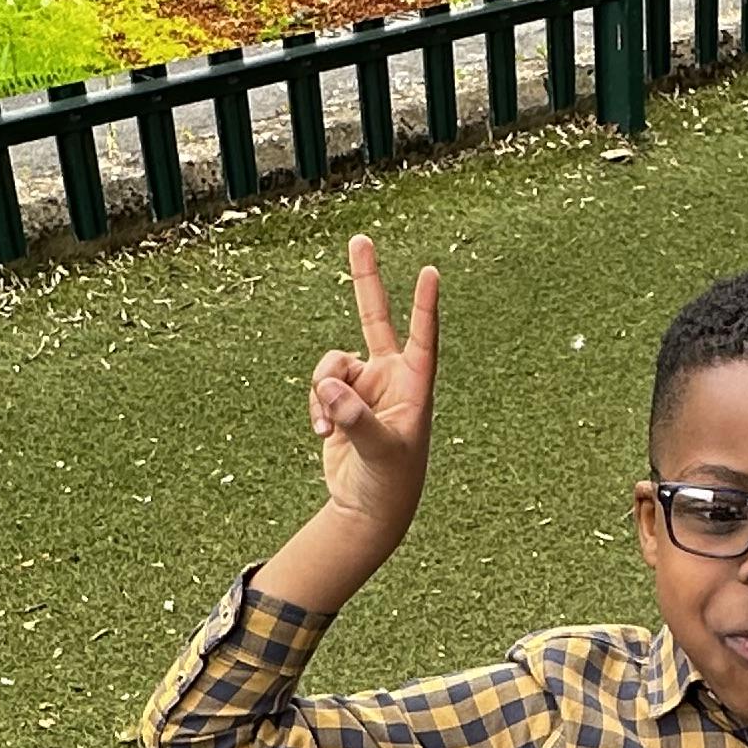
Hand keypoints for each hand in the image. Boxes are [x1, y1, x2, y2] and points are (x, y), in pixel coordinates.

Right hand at [307, 236, 438, 551]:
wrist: (367, 508)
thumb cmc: (389, 483)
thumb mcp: (378, 453)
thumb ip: (355, 418)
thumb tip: (330, 387)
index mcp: (413, 386)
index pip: (422, 338)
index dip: (424, 306)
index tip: (431, 272)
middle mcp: (390, 378)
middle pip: (375, 318)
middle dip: (366, 281)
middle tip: (361, 240)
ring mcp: (363, 386)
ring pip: (331, 363)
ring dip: (322, 388)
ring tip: (328, 425)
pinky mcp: (340, 399)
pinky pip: (319, 385)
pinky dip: (316, 405)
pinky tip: (322, 432)